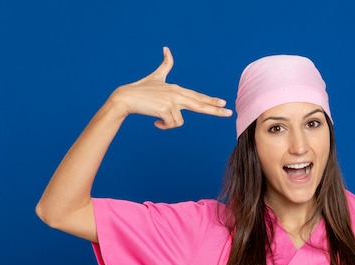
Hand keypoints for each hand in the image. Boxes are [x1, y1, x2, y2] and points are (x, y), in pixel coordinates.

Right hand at [109, 46, 232, 129]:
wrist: (125, 97)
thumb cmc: (141, 89)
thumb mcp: (156, 77)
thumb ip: (165, 65)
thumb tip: (167, 48)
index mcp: (177, 89)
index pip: (198, 97)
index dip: (211, 101)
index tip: (224, 103)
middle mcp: (177, 94)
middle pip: (200, 104)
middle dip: (215, 110)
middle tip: (229, 113)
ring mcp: (172, 101)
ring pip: (179, 121)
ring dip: (168, 124)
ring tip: (159, 120)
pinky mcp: (165, 109)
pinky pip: (171, 124)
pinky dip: (163, 126)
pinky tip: (156, 122)